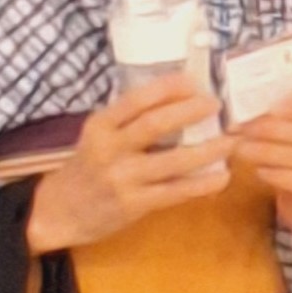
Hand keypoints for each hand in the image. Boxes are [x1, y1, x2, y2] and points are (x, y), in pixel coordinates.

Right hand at [29, 75, 235, 252]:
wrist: (59, 212)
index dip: (167, 88)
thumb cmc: (87, 167)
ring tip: (232, 141)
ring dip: (208, 150)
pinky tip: (222, 177)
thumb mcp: (99, 136)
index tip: (193, 81)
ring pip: (173, 161)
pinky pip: (176, 192)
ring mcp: (123, 179)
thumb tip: (178, 96)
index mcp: (101, 125)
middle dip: (191, 112)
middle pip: (156, 124)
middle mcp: (110, 149)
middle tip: (216, 105)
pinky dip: (203, 184)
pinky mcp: (134, 205)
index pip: (136, 99)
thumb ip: (129, 120)